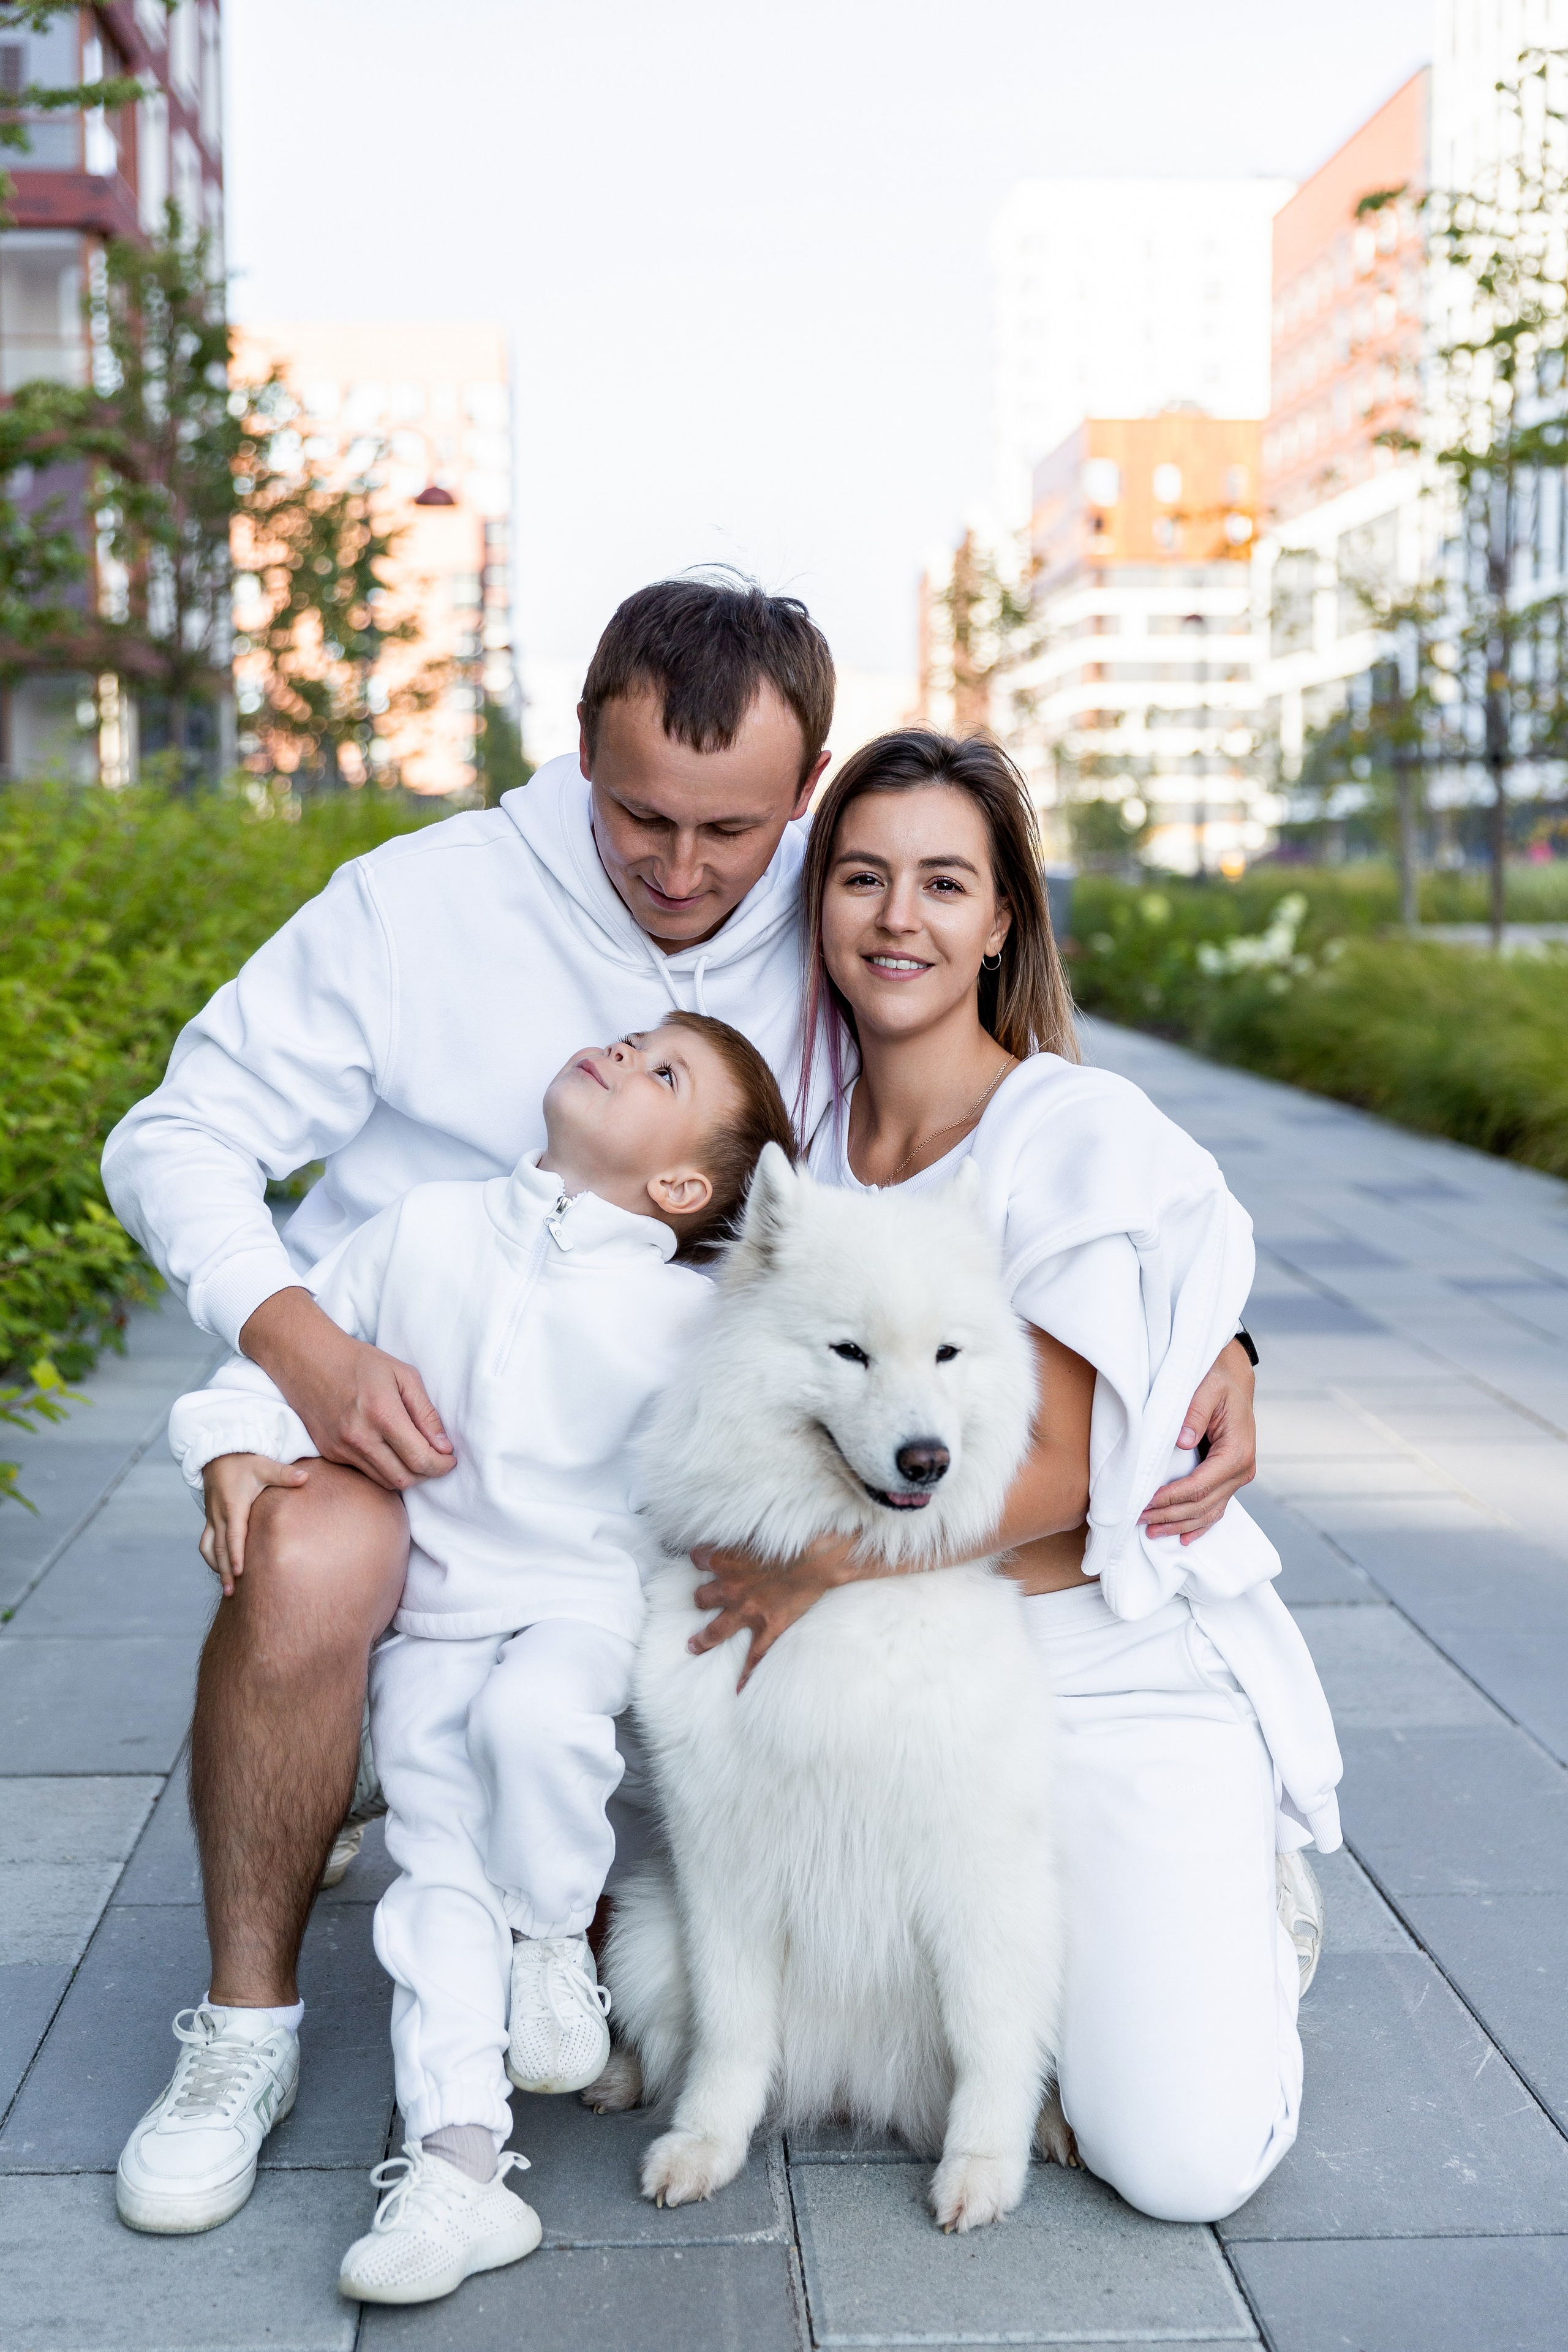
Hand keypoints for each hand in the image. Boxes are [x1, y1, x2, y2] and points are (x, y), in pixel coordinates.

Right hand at [200, 1452, 307, 1594]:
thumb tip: (305, 1477)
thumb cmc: (244, 1461)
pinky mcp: (210, 1518)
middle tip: (231, 1593)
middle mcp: (219, 1514)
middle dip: (225, 1571)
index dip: (236, 1555)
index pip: (234, 1534)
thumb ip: (284, 1474)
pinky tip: (219, 1567)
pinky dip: (211, 1557)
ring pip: (210, 1548)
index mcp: (233, 1505)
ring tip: (226, 1587)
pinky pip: (206, 1541)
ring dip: (216, 1567)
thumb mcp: (265, 1465)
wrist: (219, 1453)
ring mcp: (212, 1517)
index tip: (239, 1573)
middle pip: (221, 1548)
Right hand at [239, 1287, 454, 1491]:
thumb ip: (426, 1412)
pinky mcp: (330, 1454)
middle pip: (405, 1478)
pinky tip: (391, 1452)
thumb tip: (444, 1447)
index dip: (442, 1465)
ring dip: (407, 1475)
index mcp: (382, 1413)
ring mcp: (341, 1449)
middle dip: (428, 1474)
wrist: (309, 1360)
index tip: (450, 1459)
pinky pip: (366, 1474)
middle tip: (437, 1460)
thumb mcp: (403, 1375)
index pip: (420, 1458)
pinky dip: (384, 1469)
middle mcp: (359, 1437)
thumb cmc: (361, 1362)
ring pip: (385, 1481)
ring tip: (415, 1455)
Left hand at [687, 1533, 857, 1688]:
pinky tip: (739, 1689)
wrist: (818, 1556)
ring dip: (703, 1638)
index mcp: (725, 1560)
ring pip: (716, 1629)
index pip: (698, 1558)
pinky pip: (754, 1656)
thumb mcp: (757, 1529)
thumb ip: (740, 1536)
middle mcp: (730, 1587)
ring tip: (693, 1645)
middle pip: (702, 1596)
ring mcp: (748, 1610)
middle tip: (699, 1601)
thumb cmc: (792, 1536)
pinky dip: (746, 1675)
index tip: (703, 1559)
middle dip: (701, 1598)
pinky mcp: (769, 1626)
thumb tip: (733, 1530)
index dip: (701, 1558)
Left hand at [1139, 1337, 1256, 1545]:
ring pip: (1208, 1512)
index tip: (1145, 1503)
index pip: (1200, 1486)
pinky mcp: (1230, 1478)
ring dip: (1179, 1525)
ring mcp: (1238, 1477)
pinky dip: (1199, 1525)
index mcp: (1237, 1451)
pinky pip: (1216, 1508)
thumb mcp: (1207, 1387)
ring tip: (1151, 1532)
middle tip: (1138, 1520)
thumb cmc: (1218, 1379)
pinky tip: (1183, 1538)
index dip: (1171, 1498)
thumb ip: (1195, 1412)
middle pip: (1202, 1504)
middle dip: (1169, 1515)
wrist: (1233, 1378)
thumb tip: (1182, 1441)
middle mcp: (1242, 1469)